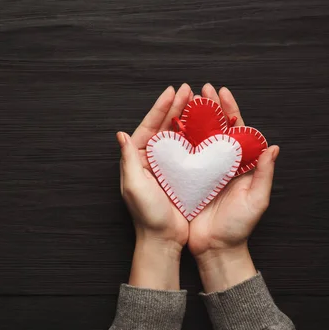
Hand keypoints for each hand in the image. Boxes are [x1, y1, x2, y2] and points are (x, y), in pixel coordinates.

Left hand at [118, 84, 192, 289]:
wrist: (163, 240)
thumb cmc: (147, 215)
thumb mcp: (134, 186)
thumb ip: (128, 159)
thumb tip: (121, 134)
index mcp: (137, 160)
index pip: (147, 128)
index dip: (159, 109)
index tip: (171, 92)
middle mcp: (151, 161)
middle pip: (163, 128)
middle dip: (175, 107)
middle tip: (188, 89)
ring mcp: (167, 168)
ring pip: (177, 136)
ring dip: (187, 118)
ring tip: (198, 101)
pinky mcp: (181, 176)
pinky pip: (189, 151)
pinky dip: (196, 137)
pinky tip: (207, 125)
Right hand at [187, 84, 279, 291]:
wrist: (215, 248)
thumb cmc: (238, 227)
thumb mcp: (256, 200)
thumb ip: (264, 174)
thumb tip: (273, 148)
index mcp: (240, 165)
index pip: (236, 131)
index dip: (230, 110)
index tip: (222, 93)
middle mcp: (221, 164)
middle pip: (215, 129)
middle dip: (209, 108)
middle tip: (201, 89)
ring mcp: (203, 171)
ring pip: (197, 139)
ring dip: (191, 120)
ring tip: (184, 102)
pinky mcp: (188, 180)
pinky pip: (183, 156)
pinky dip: (177, 141)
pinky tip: (170, 128)